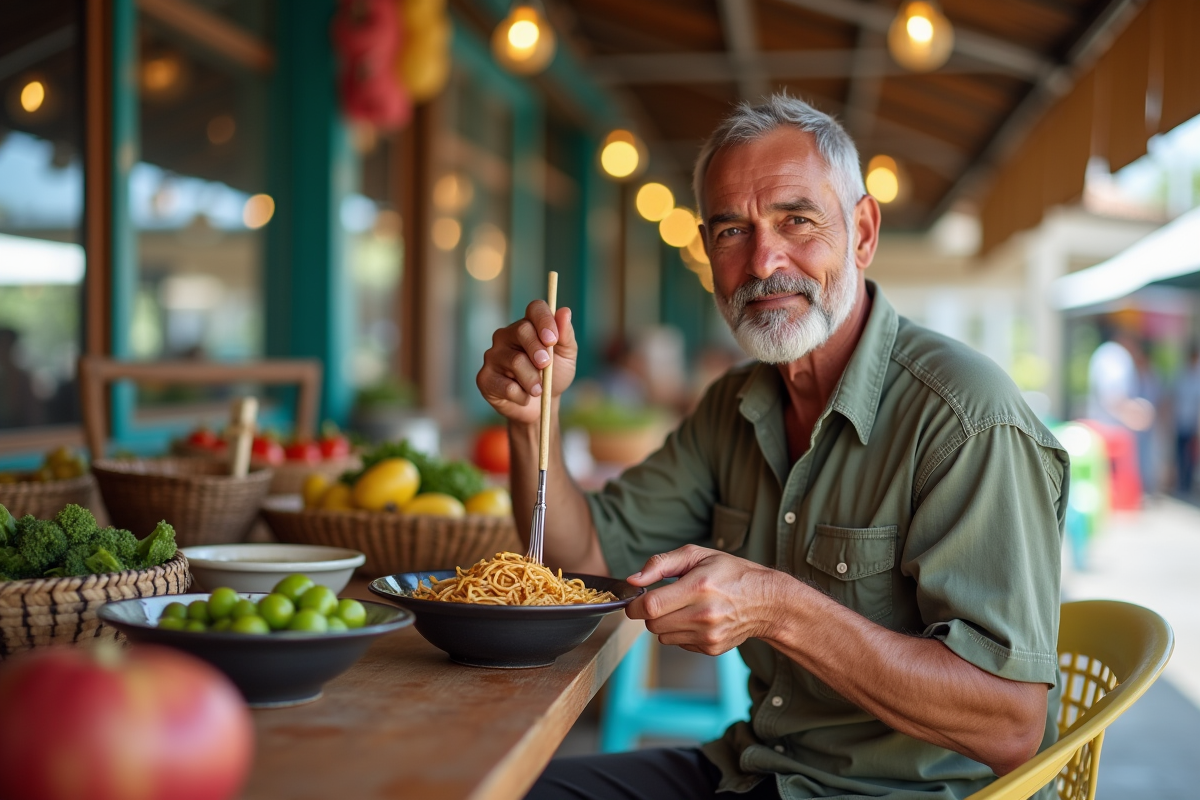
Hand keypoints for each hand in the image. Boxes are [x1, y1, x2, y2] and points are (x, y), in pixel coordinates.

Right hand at [476, 301, 577, 425]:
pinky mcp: (484, 378)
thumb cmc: (554, 377)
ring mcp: (492, 356)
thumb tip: (565, 311)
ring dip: (533, 380)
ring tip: (539, 390)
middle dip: (538, 350)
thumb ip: (565, 335)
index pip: (535, 308)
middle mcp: (506, 336)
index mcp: (528, 325)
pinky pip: (506, 386)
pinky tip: (523, 397)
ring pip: (515, 361)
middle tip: (546, 366)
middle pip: (522, 330)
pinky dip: (522, 396)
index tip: (552, 339)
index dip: (544, 320)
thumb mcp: (566, 356)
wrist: (541, 407)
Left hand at [625, 545, 785, 654]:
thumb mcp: (698, 555)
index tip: (637, 599)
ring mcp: (708, 635)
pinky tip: (697, 619)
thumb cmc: (732, 573)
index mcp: (698, 587)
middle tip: (666, 599)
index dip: (636, 604)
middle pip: (652, 624)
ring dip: (665, 623)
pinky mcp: (711, 648)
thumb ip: (661, 564)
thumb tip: (633, 580)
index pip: (651, 606)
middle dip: (651, 612)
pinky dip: (681, 632)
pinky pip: (679, 644)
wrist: (767, 602)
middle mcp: (703, 615)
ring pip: (662, 636)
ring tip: (685, 607)